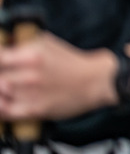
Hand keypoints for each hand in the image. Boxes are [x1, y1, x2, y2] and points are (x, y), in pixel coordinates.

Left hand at [0, 34, 118, 121]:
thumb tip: (6, 42)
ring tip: (8, 87)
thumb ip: (23, 42)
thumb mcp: (48, 43)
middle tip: (6, 76)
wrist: (96, 82)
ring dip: (2, 90)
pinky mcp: (34, 110)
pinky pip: (4, 112)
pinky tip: (4, 102)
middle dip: (1, 75)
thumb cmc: (72, 62)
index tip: (2, 62)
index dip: (0, 60)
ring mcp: (30, 94)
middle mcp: (29, 75)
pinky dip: (1, 107)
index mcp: (32, 55)